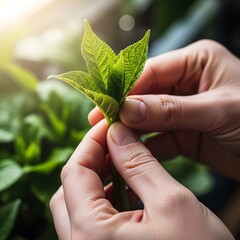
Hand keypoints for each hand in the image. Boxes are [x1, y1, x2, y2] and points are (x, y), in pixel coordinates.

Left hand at [50, 121, 233, 239]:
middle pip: (71, 188)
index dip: (91, 142)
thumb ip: (138, 164)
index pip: (74, 172)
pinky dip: (106, 196)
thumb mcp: (172, 203)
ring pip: (80, 202)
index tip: (108, 124)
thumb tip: (117, 133)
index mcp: (91, 235)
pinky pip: (93, 218)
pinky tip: (128, 186)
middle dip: (93, 159)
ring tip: (124, 160)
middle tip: (116, 141)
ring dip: (100, 176)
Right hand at [89, 40, 239, 179]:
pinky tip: (131, 155)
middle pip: (145, 96)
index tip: (106, 104)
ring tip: (109, 140)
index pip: (151, 71)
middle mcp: (185, 83)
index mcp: (195, 62)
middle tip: (100, 123)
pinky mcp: (183, 134)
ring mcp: (182, 110)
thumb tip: (127, 110)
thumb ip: (171, 110)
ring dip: (131, 130)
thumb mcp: (217, 110)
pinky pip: (159, 139)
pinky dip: (146, 147)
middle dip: (124, 111)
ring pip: (149, 119)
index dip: (127, 88)